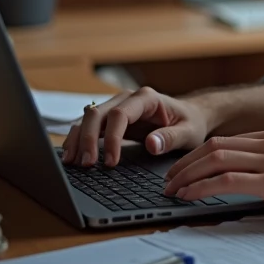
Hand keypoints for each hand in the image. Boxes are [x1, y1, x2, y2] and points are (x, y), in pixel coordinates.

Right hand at [62, 86, 210, 167]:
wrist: (191, 116)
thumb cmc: (191, 123)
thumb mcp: (189, 132)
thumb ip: (172, 138)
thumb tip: (151, 144)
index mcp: (147, 98)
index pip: (120, 115)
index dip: (112, 138)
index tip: (111, 162)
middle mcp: (128, 99)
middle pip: (97, 113)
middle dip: (87, 139)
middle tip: (86, 165)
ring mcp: (117, 107)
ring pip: (88, 118)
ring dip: (77, 139)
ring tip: (72, 162)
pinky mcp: (111, 119)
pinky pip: (89, 126)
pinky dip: (78, 139)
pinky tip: (72, 155)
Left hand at [163, 128, 263, 229]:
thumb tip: (249, 179)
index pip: (227, 141)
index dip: (200, 155)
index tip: (184, 169)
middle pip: (215, 146)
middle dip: (186, 163)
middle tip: (169, 179)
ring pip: (216, 160)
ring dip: (187, 175)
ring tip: (172, 189)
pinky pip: (226, 180)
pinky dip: (201, 187)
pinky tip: (190, 196)